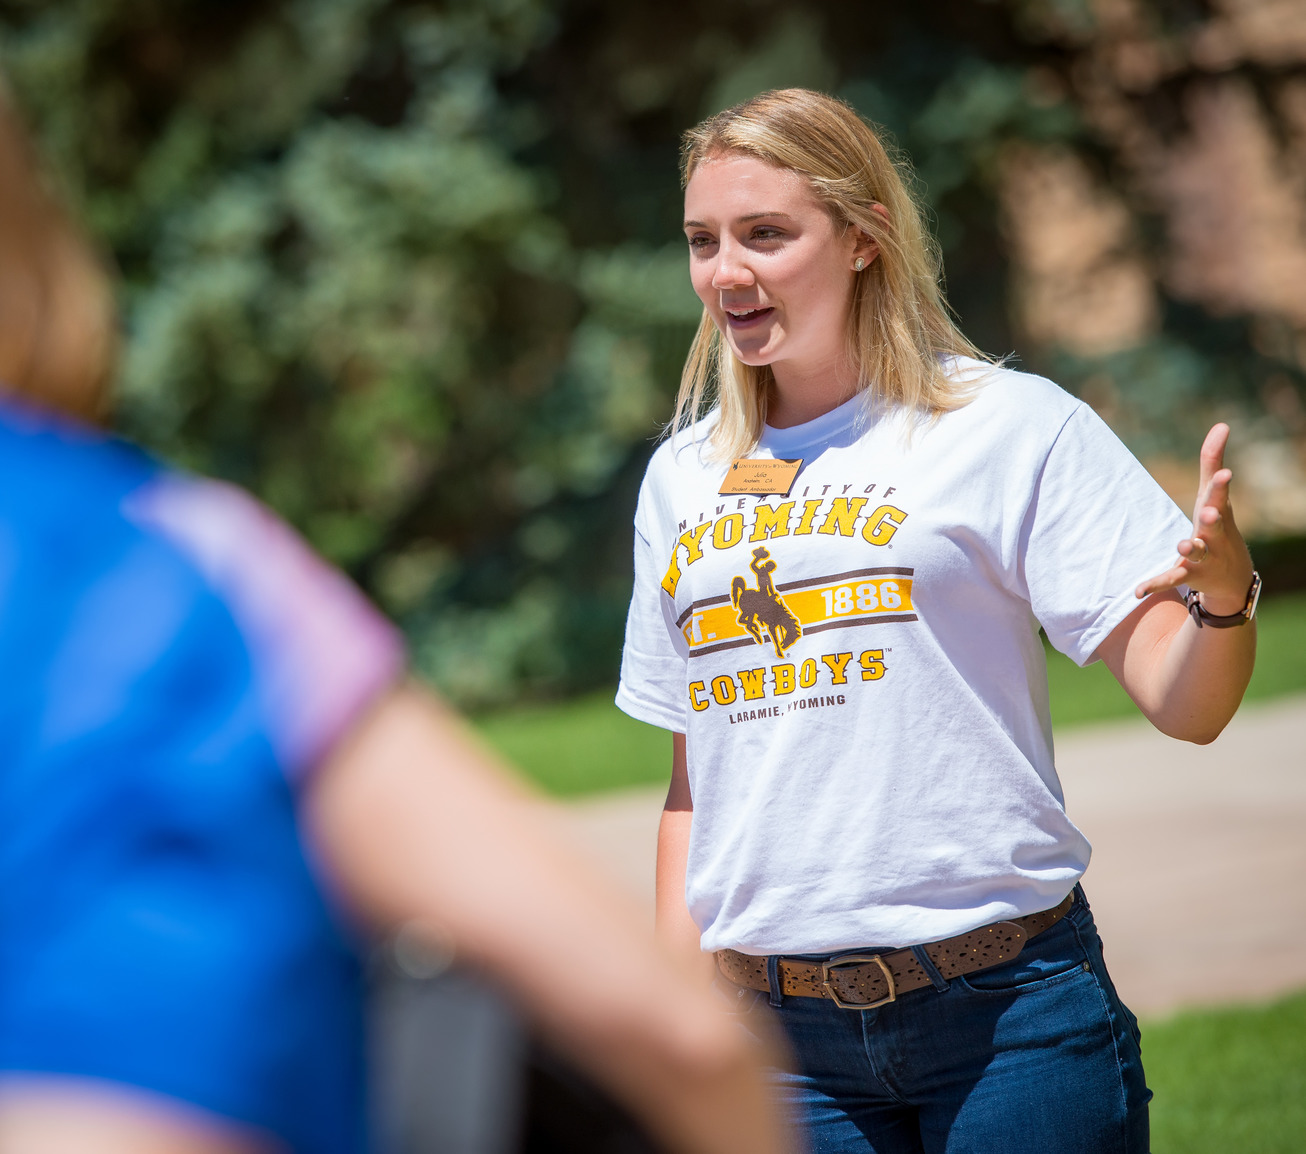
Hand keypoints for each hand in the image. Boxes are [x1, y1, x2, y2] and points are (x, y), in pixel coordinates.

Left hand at [1135, 423, 1254, 616]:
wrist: (1231, 576)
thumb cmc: (1217, 525)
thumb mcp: (1214, 495)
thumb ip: (1211, 461)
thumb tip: (1221, 424)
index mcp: (1218, 513)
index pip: (1220, 497)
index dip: (1221, 485)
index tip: (1225, 473)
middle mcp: (1214, 535)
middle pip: (1215, 526)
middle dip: (1212, 520)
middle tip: (1209, 513)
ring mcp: (1203, 557)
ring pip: (1197, 553)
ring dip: (1190, 549)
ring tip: (1181, 545)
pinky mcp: (1189, 575)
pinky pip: (1171, 579)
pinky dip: (1154, 584)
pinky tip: (1137, 590)